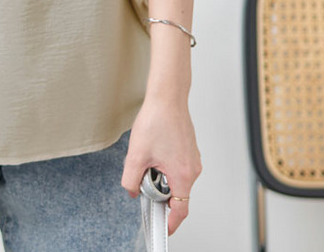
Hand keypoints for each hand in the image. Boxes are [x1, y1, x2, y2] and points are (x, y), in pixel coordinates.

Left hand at [120, 95, 201, 235]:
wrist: (167, 96)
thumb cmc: (157, 119)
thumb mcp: (136, 154)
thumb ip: (131, 179)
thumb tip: (131, 190)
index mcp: (183, 175)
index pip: (180, 210)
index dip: (170, 222)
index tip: (163, 228)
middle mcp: (193, 169)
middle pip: (176, 194)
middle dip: (158, 192)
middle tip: (143, 179)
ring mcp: (193, 158)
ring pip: (176, 179)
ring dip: (160, 177)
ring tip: (147, 158)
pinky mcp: (189, 150)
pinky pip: (178, 167)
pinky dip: (165, 166)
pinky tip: (154, 150)